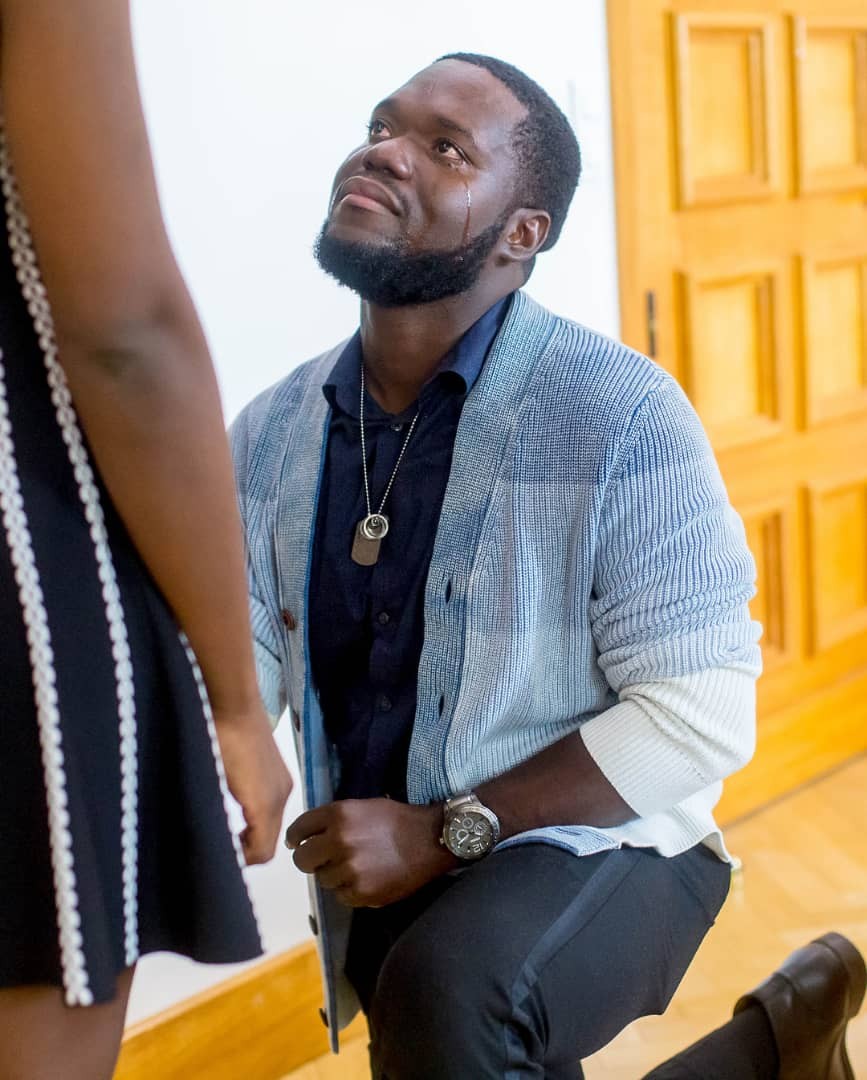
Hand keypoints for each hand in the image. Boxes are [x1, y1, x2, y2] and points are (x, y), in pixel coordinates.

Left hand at [213, 704, 292, 864]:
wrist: (233, 700)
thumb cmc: (214, 738)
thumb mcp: (209, 780)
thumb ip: (215, 816)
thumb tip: (214, 839)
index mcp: (264, 803)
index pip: (261, 852)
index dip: (241, 861)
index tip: (218, 858)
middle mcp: (281, 795)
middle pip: (270, 840)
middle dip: (248, 848)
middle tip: (220, 847)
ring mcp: (283, 782)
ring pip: (273, 823)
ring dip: (254, 832)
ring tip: (228, 830)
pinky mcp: (280, 771)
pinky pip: (274, 805)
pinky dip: (259, 816)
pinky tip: (238, 807)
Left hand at [284, 799, 456, 906]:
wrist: (431, 840)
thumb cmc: (396, 820)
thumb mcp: (361, 807)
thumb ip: (333, 821)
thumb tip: (304, 838)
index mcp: (338, 814)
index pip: (299, 830)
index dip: (296, 839)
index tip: (297, 844)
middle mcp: (339, 841)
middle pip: (302, 860)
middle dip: (310, 859)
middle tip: (323, 859)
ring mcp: (350, 869)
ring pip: (322, 879)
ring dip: (334, 874)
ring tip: (356, 866)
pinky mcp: (361, 892)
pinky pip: (341, 896)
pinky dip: (349, 890)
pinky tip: (366, 878)